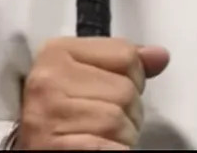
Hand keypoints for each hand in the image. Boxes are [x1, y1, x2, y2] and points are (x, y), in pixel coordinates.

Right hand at [16, 37, 170, 150]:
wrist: (36, 151)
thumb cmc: (61, 117)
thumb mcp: (85, 78)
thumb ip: (121, 63)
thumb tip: (159, 56)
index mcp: (55, 53)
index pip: (126, 54)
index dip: (130, 78)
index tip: (106, 92)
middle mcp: (48, 80)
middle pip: (126, 90)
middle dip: (126, 111)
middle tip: (100, 122)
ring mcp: (50, 114)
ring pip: (120, 121)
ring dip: (119, 136)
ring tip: (96, 137)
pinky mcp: (57, 147)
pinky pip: (110, 147)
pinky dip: (114, 151)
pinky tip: (100, 148)